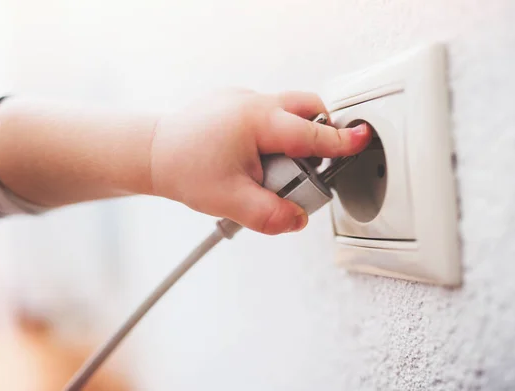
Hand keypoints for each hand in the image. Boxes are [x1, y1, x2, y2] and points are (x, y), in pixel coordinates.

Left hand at [150, 89, 370, 234]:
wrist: (150, 152)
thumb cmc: (183, 168)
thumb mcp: (229, 201)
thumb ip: (270, 215)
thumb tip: (298, 219)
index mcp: (257, 121)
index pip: (311, 133)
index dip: (341, 140)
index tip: (363, 138)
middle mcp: (253, 103)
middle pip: (306, 109)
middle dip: (319, 133)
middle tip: (312, 165)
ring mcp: (242, 100)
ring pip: (287, 111)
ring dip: (292, 138)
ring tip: (269, 170)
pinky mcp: (234, 104)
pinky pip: (268, 115)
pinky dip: (272, 137)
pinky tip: (252, 160)